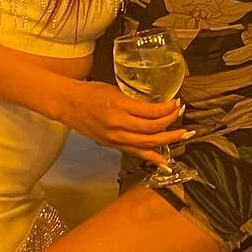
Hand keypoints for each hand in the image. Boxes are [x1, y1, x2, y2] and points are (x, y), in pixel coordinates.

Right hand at [55, 80, 186, 167]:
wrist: (69, 104)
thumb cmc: (91, 92)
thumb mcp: (115, 89)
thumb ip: (134, 100)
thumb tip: (156, 105)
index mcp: (120, 105)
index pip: (151, 111)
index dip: (167, 109)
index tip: (176, 103)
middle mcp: (118, 123)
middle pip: (152, 129)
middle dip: (171, 125)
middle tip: (183, 118)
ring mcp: (115, 137)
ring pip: (146, 143)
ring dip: (166, 140)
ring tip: (181, 136)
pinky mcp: (112, 144)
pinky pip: (135, 152)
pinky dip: (151, 157)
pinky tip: (164, 161)